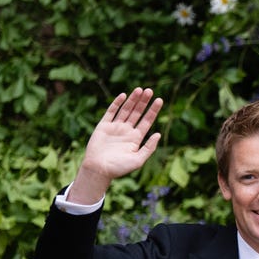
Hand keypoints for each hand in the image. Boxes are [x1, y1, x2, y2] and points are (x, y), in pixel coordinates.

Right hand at [67, 88, 163, 203]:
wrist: (99, 169)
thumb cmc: (119, 168)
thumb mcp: (138, 160)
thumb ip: (149, 147)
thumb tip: (158, 134)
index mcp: (136, 139)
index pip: (147, 121)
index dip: (153, 111)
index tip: (159, 100)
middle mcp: (127, 131)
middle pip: (137, 113)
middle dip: (144, 102)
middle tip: (150, 90)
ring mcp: (115, 127)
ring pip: (126, 109)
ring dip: (133, 100)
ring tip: (140, 89)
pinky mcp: (104, 125)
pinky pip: (111, 112)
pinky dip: (117, 103)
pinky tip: (124, 96)